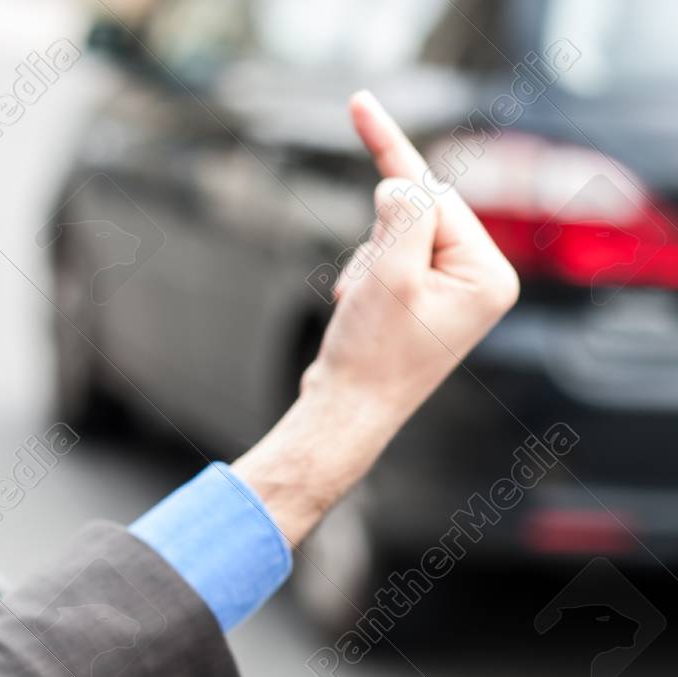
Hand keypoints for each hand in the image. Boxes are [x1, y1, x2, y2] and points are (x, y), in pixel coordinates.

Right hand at [233, 91, 519, 547]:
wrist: (345, 415)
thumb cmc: (370, 354)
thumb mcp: (388, 274)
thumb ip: (401, 214)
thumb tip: (398, 182)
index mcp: (488, 274)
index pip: (435, 199)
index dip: (392, 160)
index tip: (360, 104)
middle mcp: (479, 282)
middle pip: (415, 216)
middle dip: (376, 240)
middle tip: (362, 292)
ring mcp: (450, 294)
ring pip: (392, 237)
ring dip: (364, 265)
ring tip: (358, 311)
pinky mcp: (421, 303)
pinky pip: (385, 261)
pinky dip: (361, 279)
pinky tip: (356, 314)